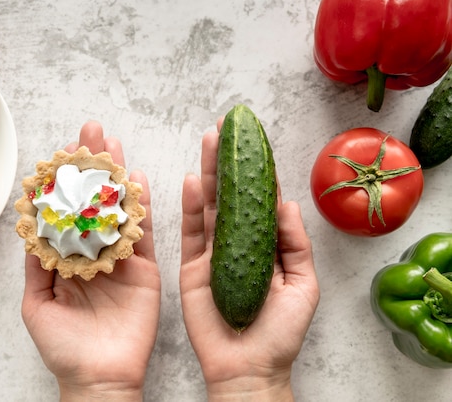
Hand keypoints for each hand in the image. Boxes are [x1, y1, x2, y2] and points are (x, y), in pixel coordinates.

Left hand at [21, 121, 160, 400]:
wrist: (98, 376)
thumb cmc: (63, 347)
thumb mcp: (37, 304)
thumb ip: (36, 266)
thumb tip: (27, 230)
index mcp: (67, 258)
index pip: (66, 211)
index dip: (64, 182)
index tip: (61, 152)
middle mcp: (94, 252)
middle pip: (94, 201)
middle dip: (92, 166)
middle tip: (90, 131)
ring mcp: (121, 258)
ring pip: (119, 209)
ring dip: (116, 176)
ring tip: (112, 144)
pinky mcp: (144, 268)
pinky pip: (142, 232)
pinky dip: (141, 206)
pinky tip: (137, 179)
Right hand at [180, 118, 319, 400]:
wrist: (249, 366)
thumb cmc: (281, 332)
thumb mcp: (303, 284)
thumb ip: (294, 242)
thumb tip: (285, 201)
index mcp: (265, 245)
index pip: (261, 199)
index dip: (258, 169)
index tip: (255, 139)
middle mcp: (237, 242)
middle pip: (231, 194)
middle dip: (228, 160)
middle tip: (225, 128)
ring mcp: (212, 253)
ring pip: (210, 205)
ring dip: (209, 172)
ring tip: (210, 140)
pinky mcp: (192, 266)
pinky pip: (190, 231)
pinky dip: (190, 205)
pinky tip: (193, 179)